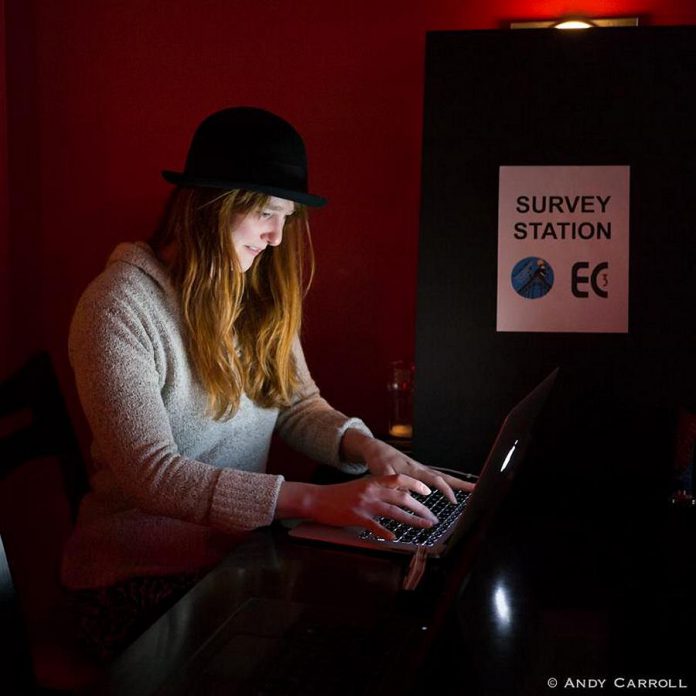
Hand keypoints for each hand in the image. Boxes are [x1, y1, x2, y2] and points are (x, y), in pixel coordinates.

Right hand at [277, 474, 438, 539]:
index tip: (427, 492)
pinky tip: (395, 538)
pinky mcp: (357, 518)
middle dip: (421, 508)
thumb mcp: (360, 485)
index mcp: (373, 481)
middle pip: (402, 497)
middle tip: (432, 517)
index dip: (415, 484)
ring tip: (425, 526)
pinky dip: (387, 533)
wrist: (317, 499)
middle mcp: (371, 491)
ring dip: (413, 520)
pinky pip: (376, 526)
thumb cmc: (339, 494)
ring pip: (394, 512)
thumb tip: (396, 495)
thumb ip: (377, 488)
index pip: (399, 479)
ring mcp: (365, 504)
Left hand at [341, 429, 474, 503]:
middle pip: (445, 476)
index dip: (445, 490)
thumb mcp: (383, 473)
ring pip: (442, 476)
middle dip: (461, 483)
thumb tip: (407, 493)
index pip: (434, 479)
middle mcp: (420, 468)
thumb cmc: (379, 460)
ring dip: (456, 482)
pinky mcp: (418, 470)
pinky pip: (436, 476)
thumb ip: (393, 483)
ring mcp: (420, 468)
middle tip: (476, 489)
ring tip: (470, 488)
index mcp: (414, 470)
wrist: (376, 449)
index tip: (453, 500)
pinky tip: (449, 487)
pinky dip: (446, 481)